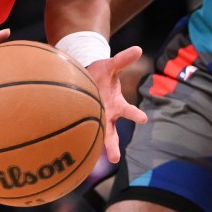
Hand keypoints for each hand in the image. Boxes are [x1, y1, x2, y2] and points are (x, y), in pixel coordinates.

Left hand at [87, 46, 148, 162]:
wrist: (86, 76)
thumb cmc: (101, 72)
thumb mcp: (111, 65)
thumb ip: (123, 59)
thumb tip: (139, 48)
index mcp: (117, 104)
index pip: (129, 111)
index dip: (135, 114)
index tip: (142, 119)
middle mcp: (107, 116)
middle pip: (111, 134)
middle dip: (112, 146)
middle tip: (114, 158)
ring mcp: (95, 120)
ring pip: (95, 138)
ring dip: (92, 149)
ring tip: (90, 163)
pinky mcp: (82, 120)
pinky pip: (80, 131)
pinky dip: (76, 139)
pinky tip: (70, 152)